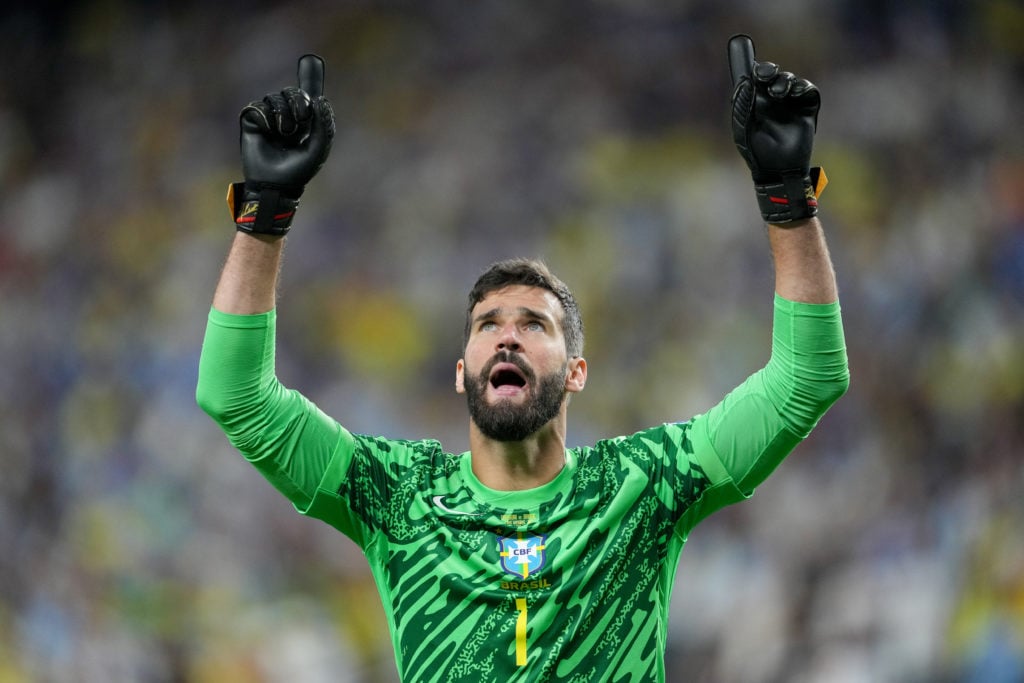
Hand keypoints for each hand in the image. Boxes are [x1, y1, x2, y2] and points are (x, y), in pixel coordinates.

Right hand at [230, 54, 335, 234]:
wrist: (277, 185)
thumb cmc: (299, 170)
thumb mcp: (319, 147)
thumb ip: (323, 124)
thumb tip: (320, 98)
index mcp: (304, 120)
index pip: (306, 93)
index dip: (309, 76)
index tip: (311, 59)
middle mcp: (286, 115)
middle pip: (292, 91)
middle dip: (298, 101)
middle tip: (301, 120)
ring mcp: (268, 117)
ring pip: (274, 97)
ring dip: (283, 114)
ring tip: (284, 135)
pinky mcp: (252, 121)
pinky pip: (257, 107)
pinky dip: (266, 118)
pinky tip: (269, 133)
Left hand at [728, 35, 822, 223]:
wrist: (779, 170)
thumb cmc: (757, 152)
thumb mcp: (744, 128)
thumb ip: (744, 104)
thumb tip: (745, 80)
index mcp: (752, 102)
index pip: (751, 77)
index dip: (751, 65)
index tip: (748, 59)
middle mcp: (770, 99)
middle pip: (771, 74)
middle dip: (768, 70)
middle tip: (765, 75)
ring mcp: (789, 103)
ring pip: (788, 80)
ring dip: (784, 81)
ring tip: (778, 93)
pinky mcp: (806, 108)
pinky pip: (808, 90)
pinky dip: (803, 87)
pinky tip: (796, 92)